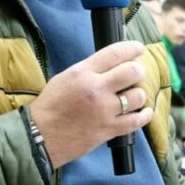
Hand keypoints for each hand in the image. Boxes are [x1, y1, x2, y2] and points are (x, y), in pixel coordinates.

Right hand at [31, 41, 153, 168]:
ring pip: (138, 96)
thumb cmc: (50, 107)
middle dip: (137, 71)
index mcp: (83, 73)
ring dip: (138, 94)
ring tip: (132, 96)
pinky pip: (136, 121)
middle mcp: (96, 89)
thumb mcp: (65, 77)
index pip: (114, 53)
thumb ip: (89, 70)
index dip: (132, 48)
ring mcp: (104, 111)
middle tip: (135, 75)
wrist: (40, 136)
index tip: (138, 48)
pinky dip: (144, 115)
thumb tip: (111, 64)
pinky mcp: (109, 130)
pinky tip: (144, 111)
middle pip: (133, 72)